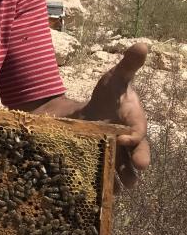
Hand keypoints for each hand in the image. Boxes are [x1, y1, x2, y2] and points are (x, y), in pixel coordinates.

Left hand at [76, 43, 150, 187]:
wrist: (93, 113)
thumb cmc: (108, 94)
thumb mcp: (115, 79)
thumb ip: (128, 65)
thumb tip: (142, 44)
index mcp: (135, 125)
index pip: (138, 135)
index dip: (133, 139)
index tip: (123, 139)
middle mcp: (130, 145)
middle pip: (135, 159)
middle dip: (132, 167)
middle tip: (129, 176)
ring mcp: (117, 157)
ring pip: (122, 173)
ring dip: (117, 180)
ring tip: (111, 187)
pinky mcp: (103, 165)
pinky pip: (106, 180)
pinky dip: (101, 185)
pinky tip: (91, 190)